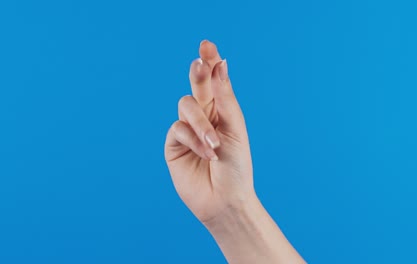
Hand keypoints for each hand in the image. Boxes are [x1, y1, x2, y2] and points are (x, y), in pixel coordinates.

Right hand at [164, 40, 253, 222]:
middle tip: (200, 63)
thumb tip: (220, 64)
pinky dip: (194, 140)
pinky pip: (178, 129)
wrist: (225, 200)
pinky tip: (207, 154)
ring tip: (215, 145)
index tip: (207, 45)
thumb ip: (224, 98)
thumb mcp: (235, 129)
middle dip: (198, 74)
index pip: (214, 81)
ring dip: (202, 124)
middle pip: (197, 86)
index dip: (209, 62)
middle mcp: (204, 117)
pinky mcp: (174, 144)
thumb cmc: (237, 166)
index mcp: (222, 110)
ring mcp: (187, 130)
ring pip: (186, 106)